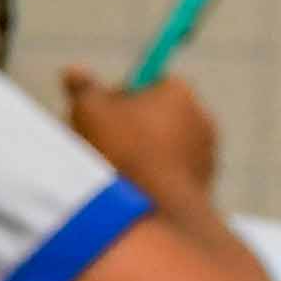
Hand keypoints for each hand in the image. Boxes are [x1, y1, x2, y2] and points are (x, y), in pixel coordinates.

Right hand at [59, 68, 222, 199]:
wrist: (153, 210)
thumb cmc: (121, 151)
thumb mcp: (89, 110)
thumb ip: (83, 88)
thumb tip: (73, 71)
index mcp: (179, 91)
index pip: (152, 81)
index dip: (123, 94)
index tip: (100, 112)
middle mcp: (201, 117)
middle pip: (160, 113)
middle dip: (132, 124)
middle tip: (99, 141)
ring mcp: (207, 152)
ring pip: (167, 145)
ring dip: (143, 153)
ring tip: (113, 170)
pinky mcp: (205, 184)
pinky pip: (174, 173)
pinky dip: (156, 177)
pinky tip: (133, 191)